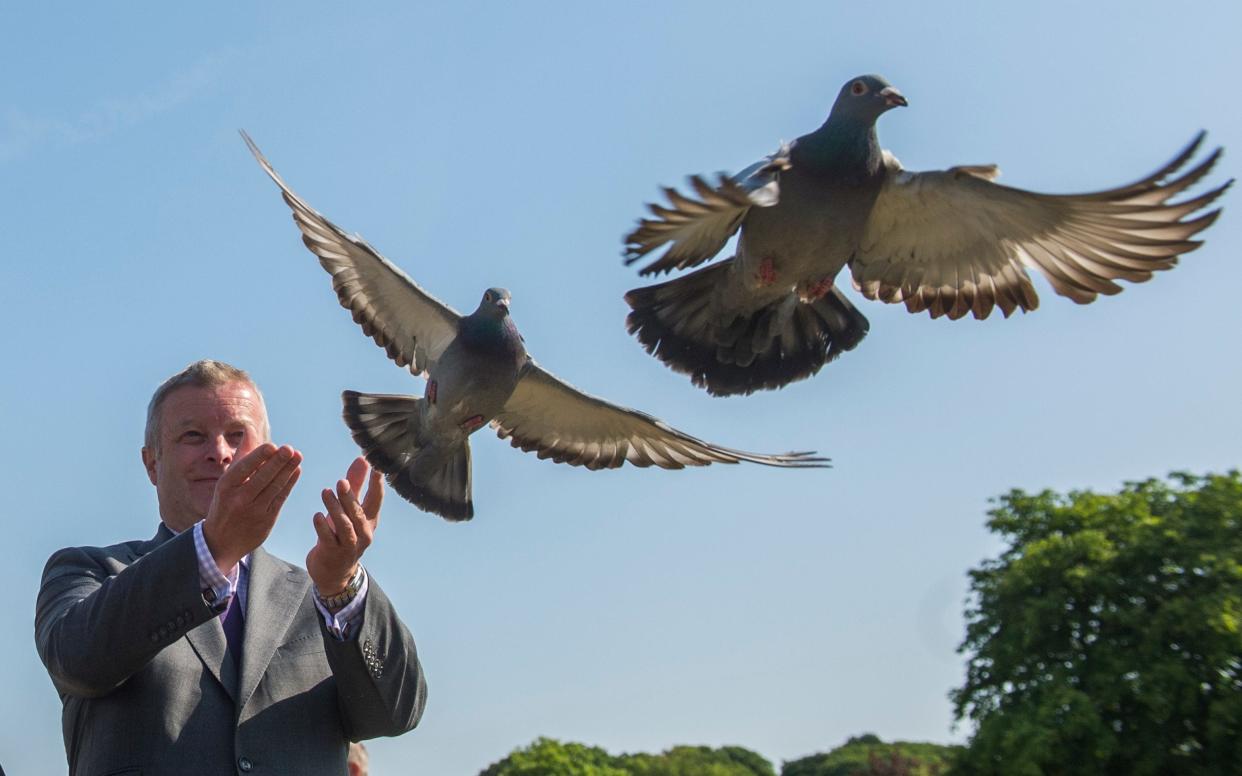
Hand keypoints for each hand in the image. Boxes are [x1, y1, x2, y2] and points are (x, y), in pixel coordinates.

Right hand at [202, 443, 302, 572]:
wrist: (221, 541)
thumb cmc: (226, 502)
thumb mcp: (227, 481)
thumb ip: (241, 457)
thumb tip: (250, 431)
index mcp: (225, 487)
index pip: (244, 469)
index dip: (259, 457)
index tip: (272, 445)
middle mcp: (238, 499)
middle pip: (262, 478)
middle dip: (278, 463)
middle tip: (290, 448)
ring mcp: (253, 511)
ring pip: (274, 488)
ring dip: (288, 471)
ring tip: (298, 456)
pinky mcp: (266, 521)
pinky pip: (280, 499)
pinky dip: (289, 484)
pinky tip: (296, 471)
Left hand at [306, 457, 383, 595]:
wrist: (335, 573)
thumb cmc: (342, 535)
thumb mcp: (350, 510)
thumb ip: (356, 484)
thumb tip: (363, 459)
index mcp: (370, 520)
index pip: (376, 499)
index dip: (377, 483)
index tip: (377, 466)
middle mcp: (363, 533)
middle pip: (359, 513)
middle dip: (350, 497)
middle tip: (341, 481)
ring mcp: (349, 545)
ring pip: (345, 525)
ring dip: (335, 509)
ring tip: (325, 492)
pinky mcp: (333, 553)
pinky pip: (328, 539)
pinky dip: (322, 527)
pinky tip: (317, 515)